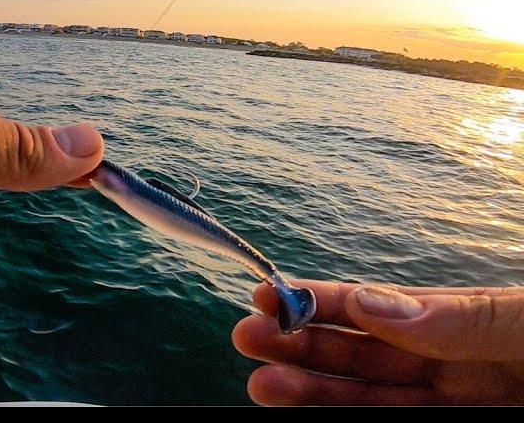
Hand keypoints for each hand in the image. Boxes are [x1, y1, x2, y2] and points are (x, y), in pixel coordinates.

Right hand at [233, 280, 523, 404]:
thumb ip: (455, 316)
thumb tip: (373, 302)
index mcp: (455, 328)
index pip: (373, 312)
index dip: (319, 301)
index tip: (269, 292)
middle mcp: (441, 370)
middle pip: (356, 358)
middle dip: (298, 345)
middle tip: (247, 337)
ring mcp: (446, 410)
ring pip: (363, 401)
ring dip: (308, 391)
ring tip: (260, 383)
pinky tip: (308, 415)